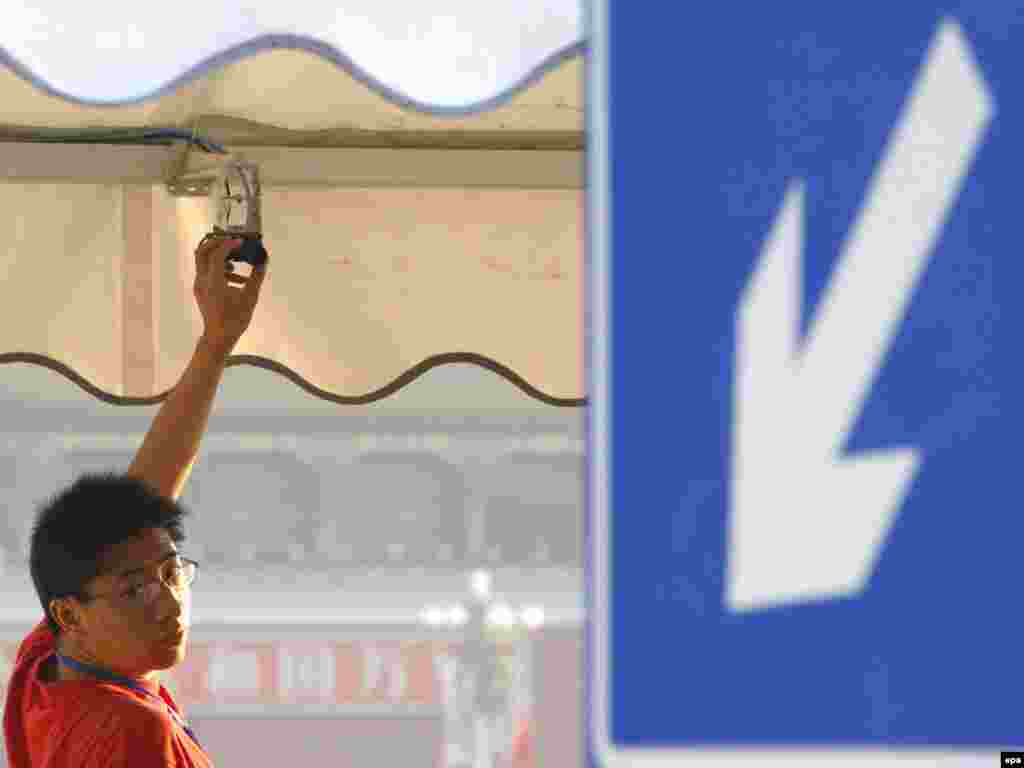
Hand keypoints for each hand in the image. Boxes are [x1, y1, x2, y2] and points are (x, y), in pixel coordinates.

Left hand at [193, 237, 266, 356]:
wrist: (219, 337)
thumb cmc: (235, 319)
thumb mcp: (250, 297)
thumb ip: (257, 276)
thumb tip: (264, 261)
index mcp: (213, 281)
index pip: (217, 254)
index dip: (229, 244)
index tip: (241, 242)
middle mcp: (202, 280)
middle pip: (202, 251)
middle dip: (216, 243)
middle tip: (231, 242)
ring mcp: (199, 285)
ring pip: (204, 261)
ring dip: (220, 258)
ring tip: (238, 264)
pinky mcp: (200, 290)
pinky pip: (207, 272)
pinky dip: (220, 270)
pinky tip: (237, 280)